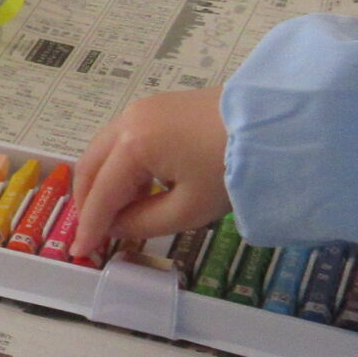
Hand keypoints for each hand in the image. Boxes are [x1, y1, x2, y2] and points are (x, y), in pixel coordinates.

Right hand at [70, 88, 230, 260]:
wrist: (276, 124)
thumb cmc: (232, 169)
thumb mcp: (189, 208)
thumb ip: (143, 222)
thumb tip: (114, 227)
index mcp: (133, 145)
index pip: (101, 193)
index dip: (89, 225)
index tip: (81, 250)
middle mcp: (128, 120)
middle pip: (91, 165)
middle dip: (87, 200)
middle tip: (91, 231)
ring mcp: (141, 109)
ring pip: (103, 149)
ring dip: (102, 182)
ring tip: (114, 212)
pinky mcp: (157, 106)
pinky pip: (122, 138)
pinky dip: (119, 165)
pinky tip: (136, 186)